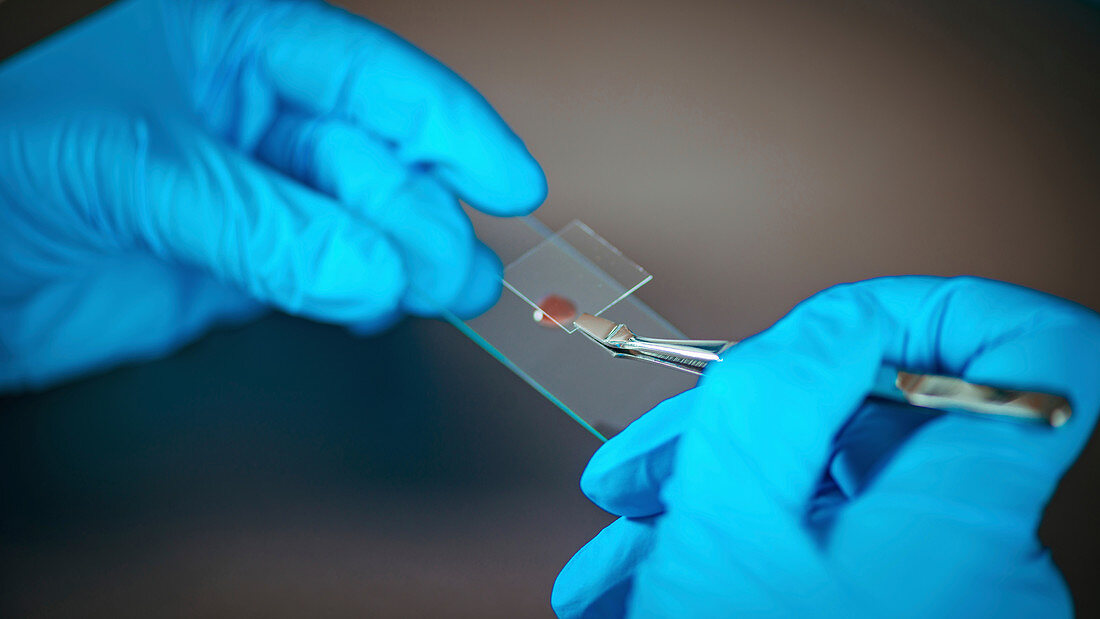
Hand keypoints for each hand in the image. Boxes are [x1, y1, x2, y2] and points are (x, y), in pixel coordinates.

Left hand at [0, 0, 544, 388]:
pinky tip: (378, 305)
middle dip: (422, 214)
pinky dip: (365, 296)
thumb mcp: (133, 171)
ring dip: (410, 260)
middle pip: (379, 158)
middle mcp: (260, 116)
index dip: (446, 125)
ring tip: (442, 292)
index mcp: (234, 45)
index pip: (366, 74)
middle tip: (453, 272)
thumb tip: (369, 271)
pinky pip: (337, 276)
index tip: (506, 179)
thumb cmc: (8, 175)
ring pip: (370, 221)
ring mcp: (264, 193)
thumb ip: (256, 220)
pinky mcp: (255, 265)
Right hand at [553, 276, 1099, 617]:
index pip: (1028, 353)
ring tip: (617, 537)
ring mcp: (923, 590)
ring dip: (702, 495)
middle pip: (871, 421)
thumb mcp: (733, 532)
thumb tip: (832, 324)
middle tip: (647, 461)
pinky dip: (725, 546)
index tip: (841, 322)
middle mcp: (965, 554)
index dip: (935, 309)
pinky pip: (811, 547)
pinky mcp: (883, 613)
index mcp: (962, 517)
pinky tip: (640, 576)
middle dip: (736, 426)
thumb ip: (780, 399)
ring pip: (818, 488)